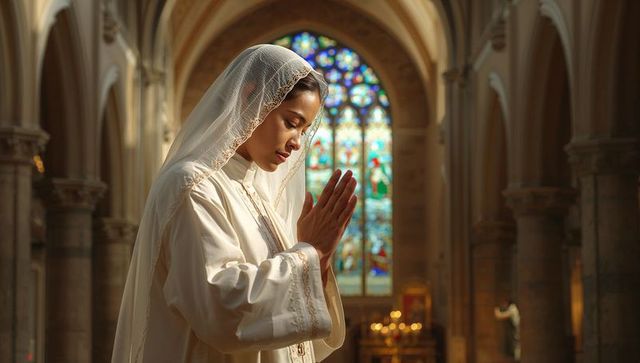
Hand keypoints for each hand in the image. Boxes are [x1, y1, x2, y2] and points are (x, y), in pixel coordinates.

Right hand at [297, 170, 356, 284]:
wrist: (310, 253)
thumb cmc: (304, 238)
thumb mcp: (301, 220)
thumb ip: (306, 206)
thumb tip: (309, 192)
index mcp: (316, 210)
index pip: (326, 191)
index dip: (333, 180)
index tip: (338, 171)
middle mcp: (325, 213)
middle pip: (336, 194)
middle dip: (343, 182)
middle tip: (350, 171)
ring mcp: (333, 220)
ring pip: (342, 202)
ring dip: (349, 190)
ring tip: (354, 180)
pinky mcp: (339, 228)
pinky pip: (346, 215)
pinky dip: (351, 206)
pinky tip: (355, 197)